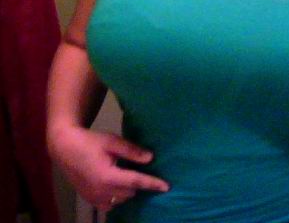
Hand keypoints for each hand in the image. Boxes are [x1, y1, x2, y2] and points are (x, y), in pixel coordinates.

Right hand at [51, 126, 169, 211]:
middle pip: (130, 192)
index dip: (153, 184)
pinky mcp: (89, 200)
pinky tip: (116, 184)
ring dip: (127, 190)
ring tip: (127, 175)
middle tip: (140, 169)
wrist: (64, 148)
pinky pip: (109, 204)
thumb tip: (151, 158)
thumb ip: (132, 151)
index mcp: (108, 176)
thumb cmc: (90, 141)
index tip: (167, 186)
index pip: (136, 182)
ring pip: (120, 199)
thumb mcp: (112, 141)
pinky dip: (116, 196)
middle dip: (138, 183)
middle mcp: (101, 191)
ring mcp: (94, 198)